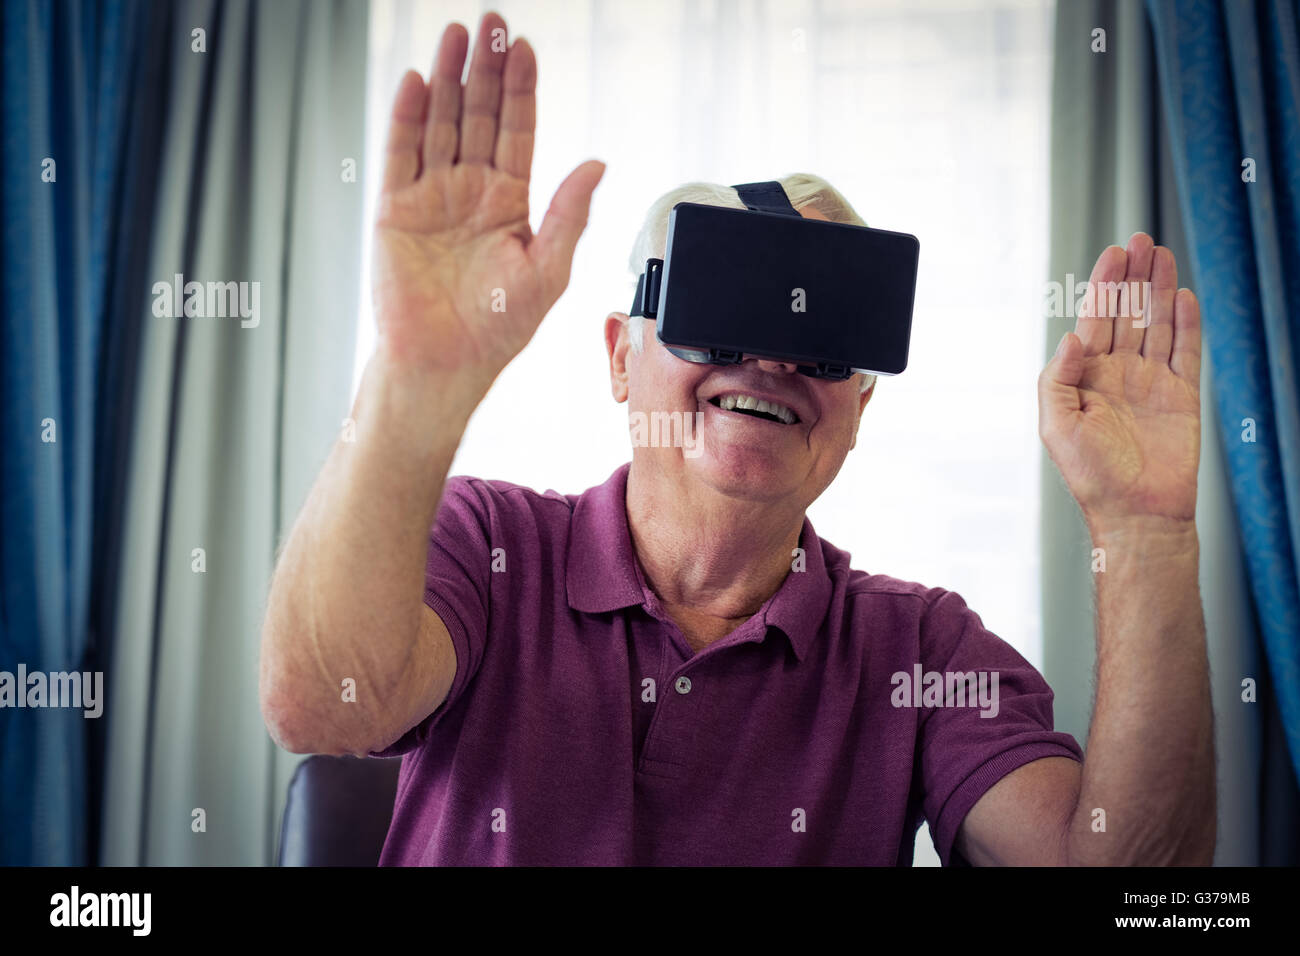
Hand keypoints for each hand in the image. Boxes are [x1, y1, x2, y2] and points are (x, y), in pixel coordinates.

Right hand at [372, 12, 604, 380]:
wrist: (444, 363)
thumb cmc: (498, 329)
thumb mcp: (548, 270)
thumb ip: (570, 214)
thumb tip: (597, 163)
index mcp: (509, 203)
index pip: (517, 132)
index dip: (521, 91)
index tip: (526, 50)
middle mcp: (470, 192)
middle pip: (478, 116)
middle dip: (485, 69)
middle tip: (491, 23)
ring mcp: (431, 197)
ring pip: (441, 124)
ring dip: (449, 80)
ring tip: (457, 36)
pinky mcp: (395, 210)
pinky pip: (402, 154)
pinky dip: (409, 117)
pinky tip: (420, 81)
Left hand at [1037, 233, 1201, 531]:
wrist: (1137, 513)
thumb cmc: (1091, 477)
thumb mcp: (1057, 426)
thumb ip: (1058, 379)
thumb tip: (1071, 338)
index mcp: (1085, 378)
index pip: (1096, 321)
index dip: (1104, 287)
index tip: (1113, 255)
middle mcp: (1118, 375)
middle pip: (1128, 314)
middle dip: (1132, 277)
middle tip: (1139, 240)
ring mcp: (1151, 383)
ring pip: (1156, 325)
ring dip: (1158, 290)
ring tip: (1161, 254)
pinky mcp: (1182, 396)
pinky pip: (1185, 352)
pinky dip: (1186, 324)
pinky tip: (1182, 297)